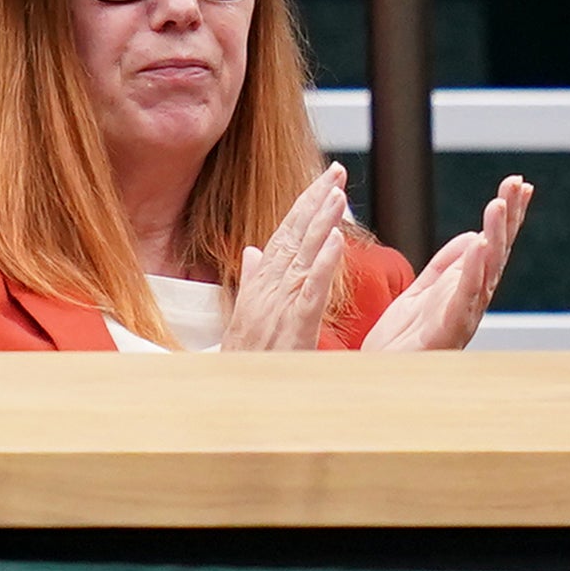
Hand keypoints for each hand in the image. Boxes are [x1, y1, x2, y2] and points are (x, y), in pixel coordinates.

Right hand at [221, 164, 350, 350]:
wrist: (232, 400)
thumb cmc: (243, 362)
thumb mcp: (244, 317)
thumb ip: (251, 280)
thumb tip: (252, 250)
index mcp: (261, 284)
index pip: (284, 235)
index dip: (304, 206)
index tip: (323, 181)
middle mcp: (268, 288)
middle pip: (294, 236)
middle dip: (315, 200)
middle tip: (336, 170)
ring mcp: (278, 306)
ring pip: (303, 256)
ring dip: (321, 222)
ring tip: (337, 192)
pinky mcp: (293, 327)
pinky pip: (311, 291)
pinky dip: (323, 264)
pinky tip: (336, 241)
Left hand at [362, 176, 534, 352]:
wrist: (378, 378)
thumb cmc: (401, 342)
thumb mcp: (420, 292)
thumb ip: (445, 265)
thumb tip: (475, 235)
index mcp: (464, 288)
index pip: (491, 244)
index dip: (505, 215)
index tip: (518, 184)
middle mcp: (470, 301)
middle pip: (496, 252)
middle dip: (508, 218)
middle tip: (516, 184)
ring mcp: (462, 316)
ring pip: (485, 271)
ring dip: (494, 237)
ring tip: (498, 206)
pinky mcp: (446, 331)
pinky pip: (464, 297)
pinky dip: (473, 271)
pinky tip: (480, 246)